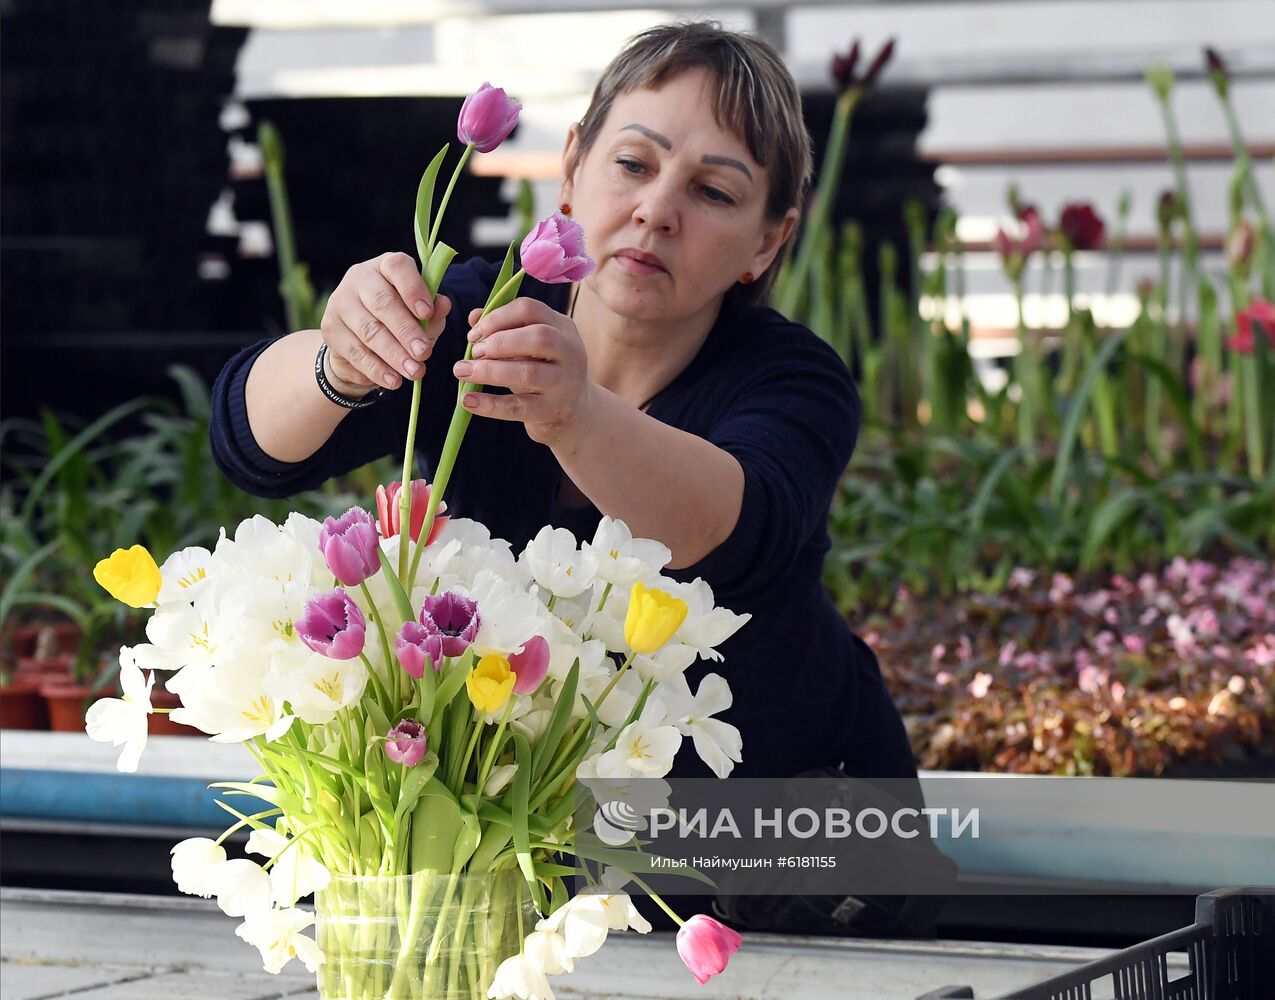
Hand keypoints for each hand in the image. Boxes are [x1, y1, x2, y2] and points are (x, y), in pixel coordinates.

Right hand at [320, 252, 452, 391]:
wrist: (360, 339)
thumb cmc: (399, 319)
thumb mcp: (420, 315)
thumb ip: (433, 311)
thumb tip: (444, 304)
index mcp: (386, 266)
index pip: (397, 267)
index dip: (413, 290)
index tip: (427, 313)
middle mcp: (360, 278)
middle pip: (383, 303)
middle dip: (406, 331)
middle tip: (424, 354)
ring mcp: (341, 301)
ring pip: (369, 330)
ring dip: (394, 355)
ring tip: (414, 372)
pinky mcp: (331, 328)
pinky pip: (356, 352)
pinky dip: (377, 369)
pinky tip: (394, 381)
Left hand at [454, 298, 594, 446]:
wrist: (574, 410)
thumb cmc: (544, 369)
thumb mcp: (530, 345)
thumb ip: (503, 327)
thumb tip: (474, 316)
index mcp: (562, 326)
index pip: (530, 309)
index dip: (497, 318)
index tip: (474, 333)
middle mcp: (569, 351)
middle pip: (538, 337)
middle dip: (499, 342)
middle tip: (474, 352)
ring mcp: (563, 383)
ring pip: (528, 373)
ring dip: (490, 371)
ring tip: (462, 371)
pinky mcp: (552, 410)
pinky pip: (518, 406)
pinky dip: (490, 404)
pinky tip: (468, 400)